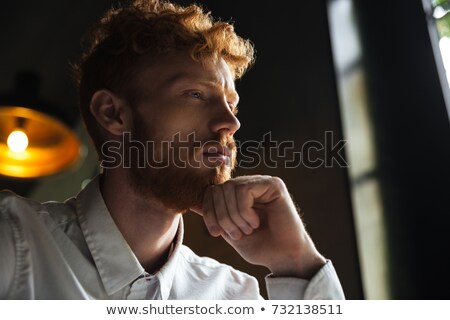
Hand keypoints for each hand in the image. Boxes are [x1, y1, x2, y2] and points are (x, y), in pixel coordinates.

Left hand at [192, 175, 325, 278]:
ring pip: (229, 189)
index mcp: (239, 195)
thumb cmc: (260, 247)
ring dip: (234, 216)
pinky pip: (243, 190)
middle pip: (219, 189)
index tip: (216, 233)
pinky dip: (244, 211)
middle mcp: (250, 184)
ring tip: (247, 230)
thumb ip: (215, 216)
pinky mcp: (273, 184)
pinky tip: (255, 222)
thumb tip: (193, 204)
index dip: (208, 213)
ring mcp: (262, 182)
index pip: (211, 192)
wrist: (283, 258)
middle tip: (236, 234)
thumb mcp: (229, 231)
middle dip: (221, 216)